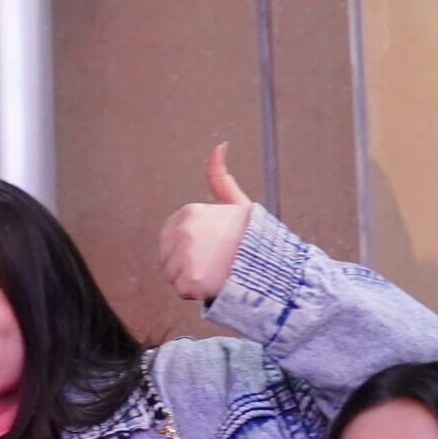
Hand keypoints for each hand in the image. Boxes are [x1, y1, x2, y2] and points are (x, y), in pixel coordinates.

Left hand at [159, 143, 253, 301]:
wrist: (269, 265)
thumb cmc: (252, 235)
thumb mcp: (236, 202)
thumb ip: (219, 177)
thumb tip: (219, 146)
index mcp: (189, 212)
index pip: (169, 237)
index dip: (187, 247)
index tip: (210, 248)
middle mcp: (184, 232)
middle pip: (168, 256)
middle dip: (186, 262)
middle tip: (214, 262)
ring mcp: (186, 256)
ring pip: (172, 275)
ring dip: (190, 278)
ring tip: (215, 271)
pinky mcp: (190, 280)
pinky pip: (181, 290)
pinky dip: (196, 292)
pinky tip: (215, 283)